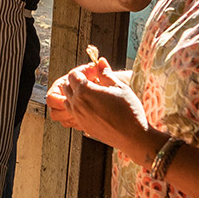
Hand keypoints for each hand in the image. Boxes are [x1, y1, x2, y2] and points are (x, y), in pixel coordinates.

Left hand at [45, 57, 163, 159]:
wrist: (132, 136)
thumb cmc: (128, 110)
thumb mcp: (119, 87)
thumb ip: (106, 73)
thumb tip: (100, 61)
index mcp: (85, 91)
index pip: (72, 75)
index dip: (82, 71)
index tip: (93, 73)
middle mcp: (77, 104)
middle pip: (67, 87)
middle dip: (76, 81)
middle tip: (92, 81)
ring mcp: (78, 116)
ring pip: (68, 100)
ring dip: (75, 94)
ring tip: (92, 94)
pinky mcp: (82, 126)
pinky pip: (73, 112)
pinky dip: (79, 106)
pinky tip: (94, 106)